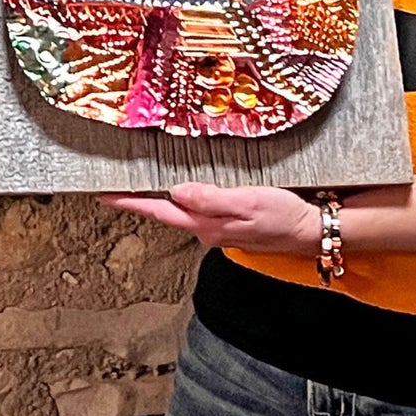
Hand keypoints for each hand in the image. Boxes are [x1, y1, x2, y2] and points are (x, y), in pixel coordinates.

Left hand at [103, 183, 322, 253]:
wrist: (309, 232)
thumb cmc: (283, 215)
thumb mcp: (249, 200)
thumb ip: (212, 198)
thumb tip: (178, 192)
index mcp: (207, 225)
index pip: (161, 210)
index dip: (132, 202)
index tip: (106, 195)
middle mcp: (208, 230)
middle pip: (168, 212)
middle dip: (144, 199)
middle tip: (121, 185)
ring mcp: (219, 229)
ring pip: (186, 211)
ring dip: (168, 198)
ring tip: (150, 183)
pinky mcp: (230, 225)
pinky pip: (203, 210)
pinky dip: (193, 199)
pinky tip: (194, 189)